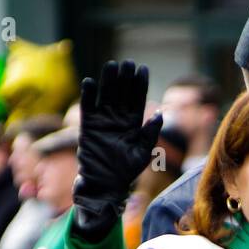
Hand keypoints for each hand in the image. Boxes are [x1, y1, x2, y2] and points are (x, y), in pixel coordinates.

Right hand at [73, 60, 162, 240]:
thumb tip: (160, 115)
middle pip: (122, 92)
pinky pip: (88, 107)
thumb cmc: (125, 172)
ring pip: (105, 95)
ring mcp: (102, 120)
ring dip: (108, 81)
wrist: (104, 185)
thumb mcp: (142, 154)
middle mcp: (118, 118)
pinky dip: (88, 95)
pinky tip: (90, 82)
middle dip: (125, 78)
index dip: (140, 84)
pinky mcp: (88, 125)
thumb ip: (150, 135)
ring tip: (111, 66)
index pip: (137, 99)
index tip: (143, 69)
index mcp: (133, 123)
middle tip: (127, 63)